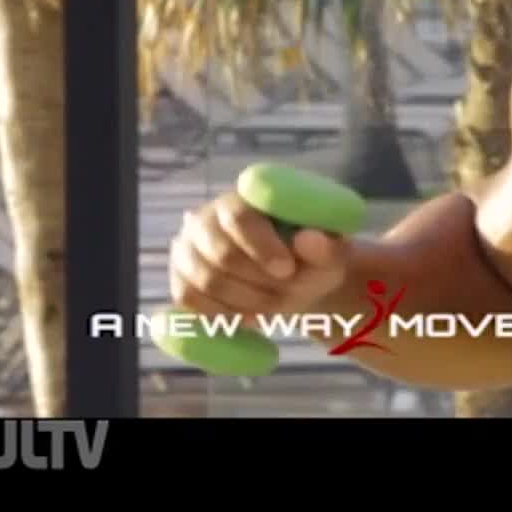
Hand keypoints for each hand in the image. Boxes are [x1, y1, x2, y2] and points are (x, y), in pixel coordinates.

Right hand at [168, 191, 351, 325]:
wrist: (297, 281)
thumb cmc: (314, 259)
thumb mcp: (331, 254)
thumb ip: (326, 247)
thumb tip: (308, 240)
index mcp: (245, 196)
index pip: (239, 217)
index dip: (261, 246)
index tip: (287, 270)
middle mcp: (208, 216)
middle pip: (221, 254)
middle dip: (259, 282)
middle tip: (287, 294)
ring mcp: (188, 248)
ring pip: (206, 281)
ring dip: (245, 301)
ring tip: (274, 305)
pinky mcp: (180, 278)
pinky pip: (191, 300)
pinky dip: (222, 313)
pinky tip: (248, 315)